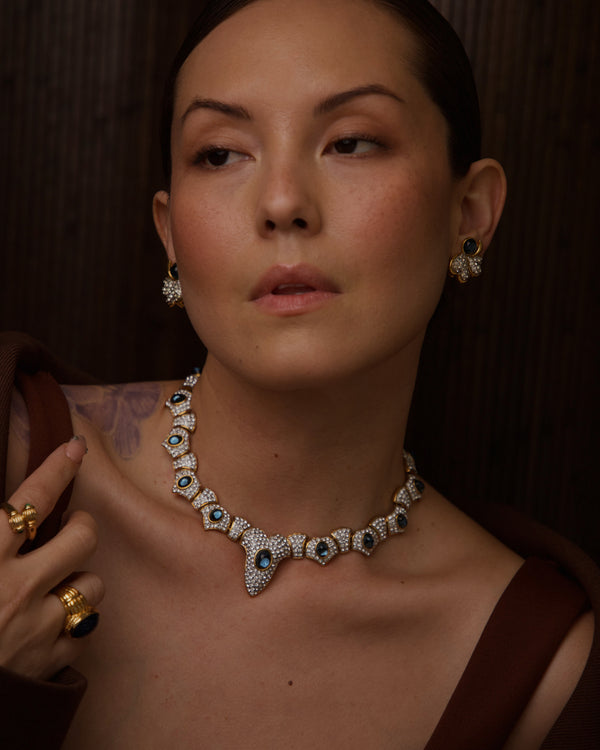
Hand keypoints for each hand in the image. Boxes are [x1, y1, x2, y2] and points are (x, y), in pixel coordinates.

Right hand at [0, 436, 102, 679]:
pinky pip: (85, 631)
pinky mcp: (50, 663)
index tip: (74, 449)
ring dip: (80, 580)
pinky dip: (74, 625)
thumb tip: (1, 519)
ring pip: (93, 585)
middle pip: (83, 537)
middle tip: (69, 530)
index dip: (56, 470)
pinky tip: (53, 625)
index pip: (31, 500)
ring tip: (59, 584)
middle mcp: (19, 587)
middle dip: (81, 528)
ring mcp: (39, 627)